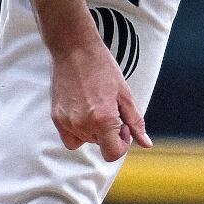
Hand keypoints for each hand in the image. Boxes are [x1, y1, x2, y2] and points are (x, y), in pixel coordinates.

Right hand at [49, 38, 150, 161]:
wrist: (74, 49)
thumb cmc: (102, 67)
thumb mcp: (125, 94)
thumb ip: (135, 122)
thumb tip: (146, 143)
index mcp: (103, 120)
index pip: (113, 153)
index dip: (123, 143)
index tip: (123, 126)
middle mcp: (83, 125)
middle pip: (101, 145)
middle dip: (109, 132)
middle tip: (109, 107)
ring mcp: (67, 122)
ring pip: (86, 140)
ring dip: (94, 130)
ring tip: (95, 104)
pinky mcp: (56, 117)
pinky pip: (70, 138)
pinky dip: (79, 131)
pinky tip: (83, 112)